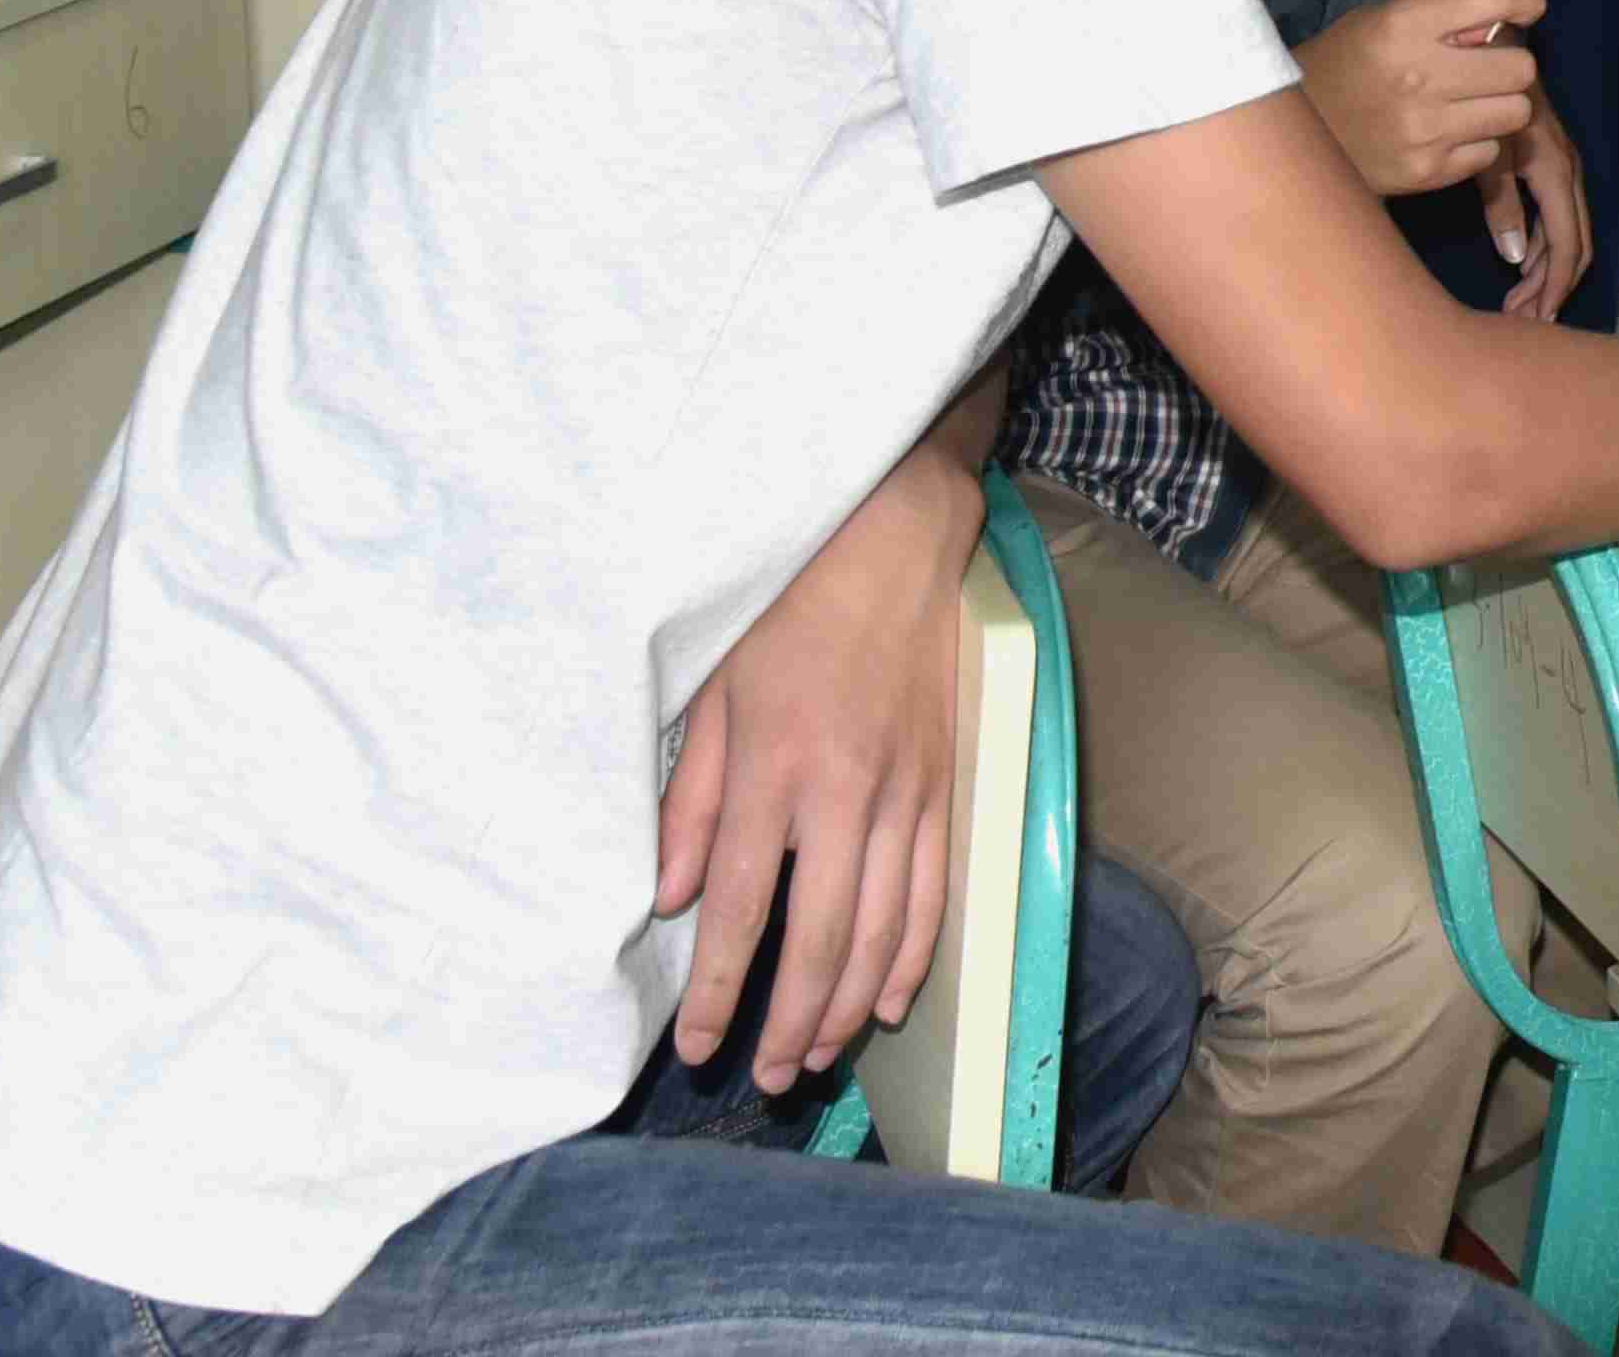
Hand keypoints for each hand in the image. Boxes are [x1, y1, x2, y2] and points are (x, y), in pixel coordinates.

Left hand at [660, 442, 974, 1085]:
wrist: (892, 541)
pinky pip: (934, 891)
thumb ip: (689, 799)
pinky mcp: (947, 784)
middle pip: (821, 937)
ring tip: (815, 1055)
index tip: (698, 1045)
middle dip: (789, 1021)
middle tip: (764, 1076)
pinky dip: (914, 956)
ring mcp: (905, 792)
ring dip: (849, 1006)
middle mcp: (843, 790)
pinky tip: (887, 1000)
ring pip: (885, 928)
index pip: (737, 906)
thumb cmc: (785, 609)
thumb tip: (671, 899)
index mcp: (772, 766)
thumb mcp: (710, 690)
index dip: (717, 988)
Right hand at [1304, 0, 1543, 199]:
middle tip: (1486, 68)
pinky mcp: (1429, 171)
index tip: (1526, 8)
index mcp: (1404, 24)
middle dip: (1511, 64)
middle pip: (1521, 66)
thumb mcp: (1382, 20)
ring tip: (1467, 103)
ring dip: (1500, 105)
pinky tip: (1447, 135)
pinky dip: (1478, 143)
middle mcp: (1419, 75)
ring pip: (1516, 112)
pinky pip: (1491, 152)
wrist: (1295, 135)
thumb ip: (1443, 17)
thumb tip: (1506, 22)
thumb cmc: (1345, 64)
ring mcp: (1426, 129)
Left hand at [1489, 101, 1589, 321]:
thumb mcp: (1488, 157)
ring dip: (1549, 270)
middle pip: (1576, 244)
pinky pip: (1559, 215)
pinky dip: (1546, 246)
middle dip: (1554, 286)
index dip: (1556, 286)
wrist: (1493, 53)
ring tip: (1520, 303)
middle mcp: (1568, 173)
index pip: (1568, 244)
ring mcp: (1562, 168)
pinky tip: (1525, 265)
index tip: (1539, 319)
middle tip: (1525, 320)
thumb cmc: (1485, 103)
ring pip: (1569, 232)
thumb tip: (1516, 258)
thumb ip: (1501, 206)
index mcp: (1555, 173)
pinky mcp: (1551, 164)